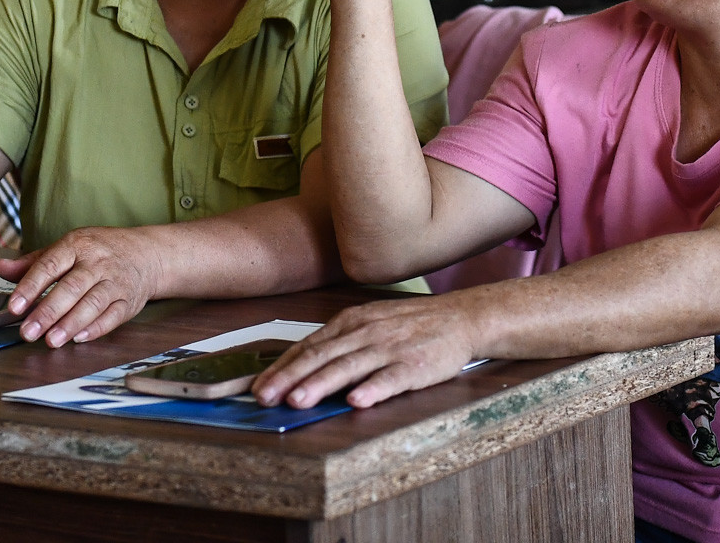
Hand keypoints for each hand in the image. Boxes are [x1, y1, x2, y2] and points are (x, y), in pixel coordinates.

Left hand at [0, 228, 164, 346]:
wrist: (146, 253)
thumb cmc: (99, 252)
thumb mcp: (66, 248)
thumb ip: (32, 262)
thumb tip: (1, 268)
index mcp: (77, 245)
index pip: (50, 264)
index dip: (30, 286)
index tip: (14, 306)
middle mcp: (97, 262)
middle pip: (71, 287)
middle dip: (48, 311)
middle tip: (28, 332)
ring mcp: (115, 281)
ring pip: (93, 303)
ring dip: (71, 323)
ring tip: (51, 341)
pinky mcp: (129, 300)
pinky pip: (114, 315)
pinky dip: (97, 328)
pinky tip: (80, 338)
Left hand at [253, 296, 481, 409]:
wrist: (461, 317)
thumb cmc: (411, 324)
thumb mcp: (371, 323)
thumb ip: (340, 342)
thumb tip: (302, 365)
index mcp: (352, 322)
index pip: (309, 346)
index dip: (282, 367)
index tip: (258, 386)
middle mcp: (366, 333)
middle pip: (322, 356)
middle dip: (289, 377)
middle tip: (265, 397)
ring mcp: (390, 348)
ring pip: (349, 367)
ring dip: (321, 384)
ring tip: (297, 400)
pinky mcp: (415, 365)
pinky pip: (391, 378)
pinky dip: (373, 389)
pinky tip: (357, 401)